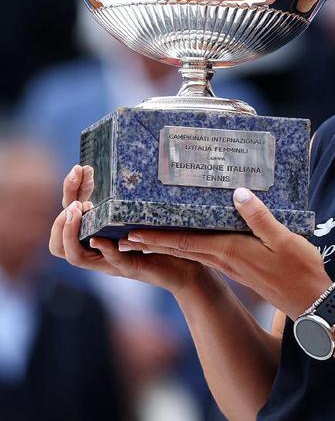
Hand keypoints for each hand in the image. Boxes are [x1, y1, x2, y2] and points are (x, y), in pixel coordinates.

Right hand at [49, 164, 207, 298]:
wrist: (189, 265)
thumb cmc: (165, 233)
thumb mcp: (145, 207)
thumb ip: (134, 190)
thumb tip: (133, 152)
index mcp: (98, 229)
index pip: (69, 212)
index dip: (69, 190)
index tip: (79, 168)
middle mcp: (98, 247)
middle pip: (59, 238)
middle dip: (60, 215)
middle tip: (74, 198)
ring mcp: (112, 261)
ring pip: (73, 255)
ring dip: (70, 232)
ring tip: (77, 211)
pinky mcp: (132, 268)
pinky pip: (112, 262)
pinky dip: (105, 249)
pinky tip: (100, 237)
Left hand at [119, 188, 331, 319]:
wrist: (312, 302)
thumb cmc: (300, 270)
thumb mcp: (283, 240)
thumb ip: (259, 217)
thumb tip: (237, 194)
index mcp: (230, 252)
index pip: (185, 243)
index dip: (156, 237)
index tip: (131, 232)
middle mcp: (225, 260)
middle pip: (181, 247)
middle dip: (153, 240)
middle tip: (127, 231)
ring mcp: (232, 266)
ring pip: (192, 251)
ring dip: (168, 243)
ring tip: (148, 234)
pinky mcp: (240, 269)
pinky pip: (207, 254)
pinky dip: (190, 246)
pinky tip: (190, 239)